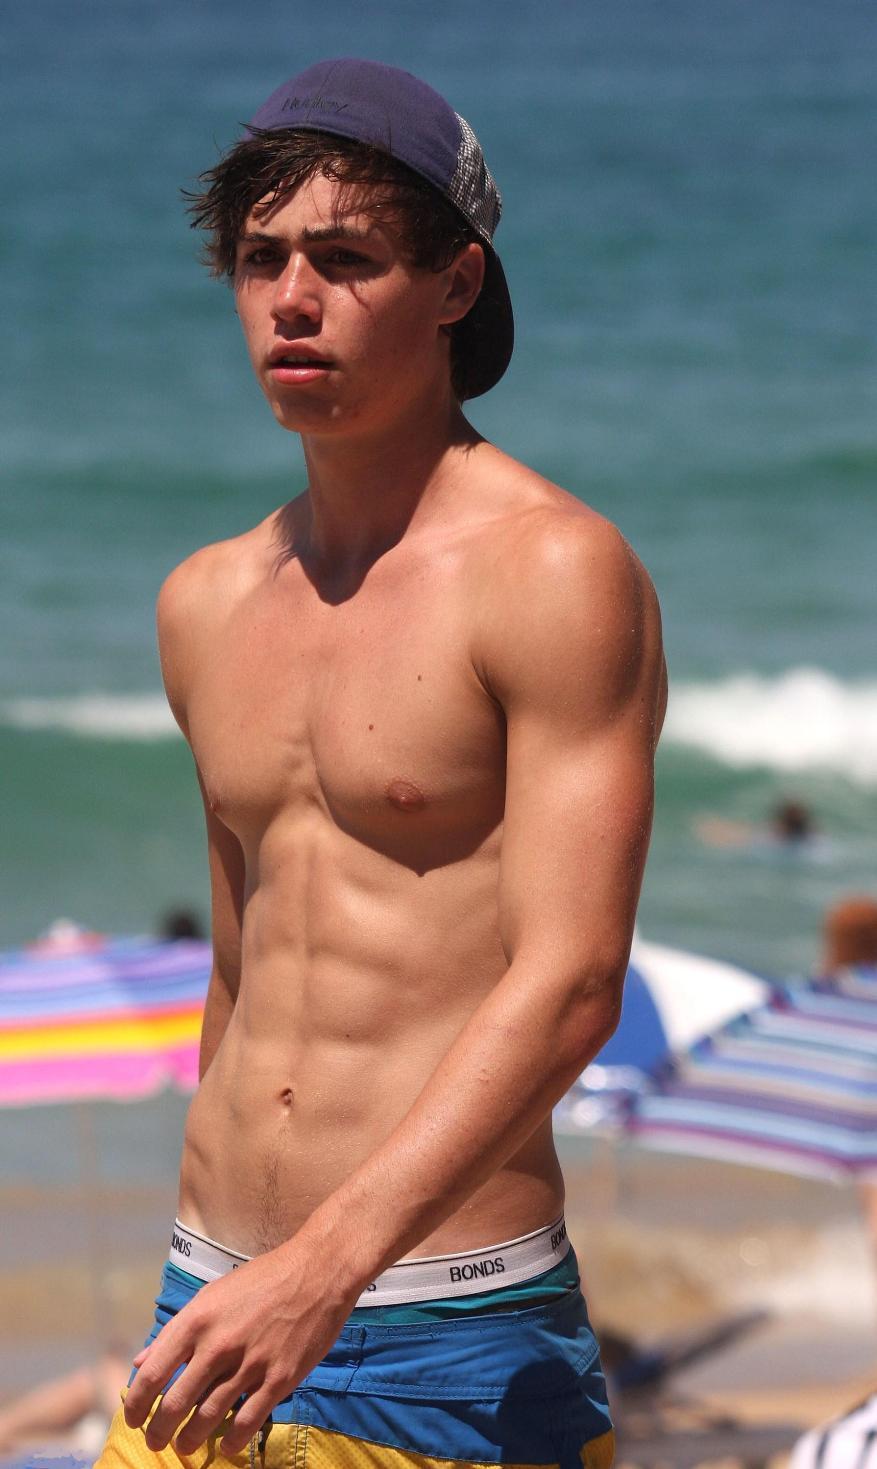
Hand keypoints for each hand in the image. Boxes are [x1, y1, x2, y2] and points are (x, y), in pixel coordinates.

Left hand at [123, 1240, 358, 1457]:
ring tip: (185, 1445)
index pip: (152, 1374)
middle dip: (159, 1431)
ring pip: (207, 1419)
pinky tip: (225, 1445)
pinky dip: (230, 1442)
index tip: (132, 1418)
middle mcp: (218, 1345)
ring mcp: (249, 1364)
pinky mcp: (279, 1379)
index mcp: (196, 1320)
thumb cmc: (262, 1279)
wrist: (317, 1271)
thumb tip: (139, 1361)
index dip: (135, 1405)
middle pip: (175, 1404)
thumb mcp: (212, 1294)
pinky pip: (246, 1423)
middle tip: (156, 1441)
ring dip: (190, 1440)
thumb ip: (176, 1330)